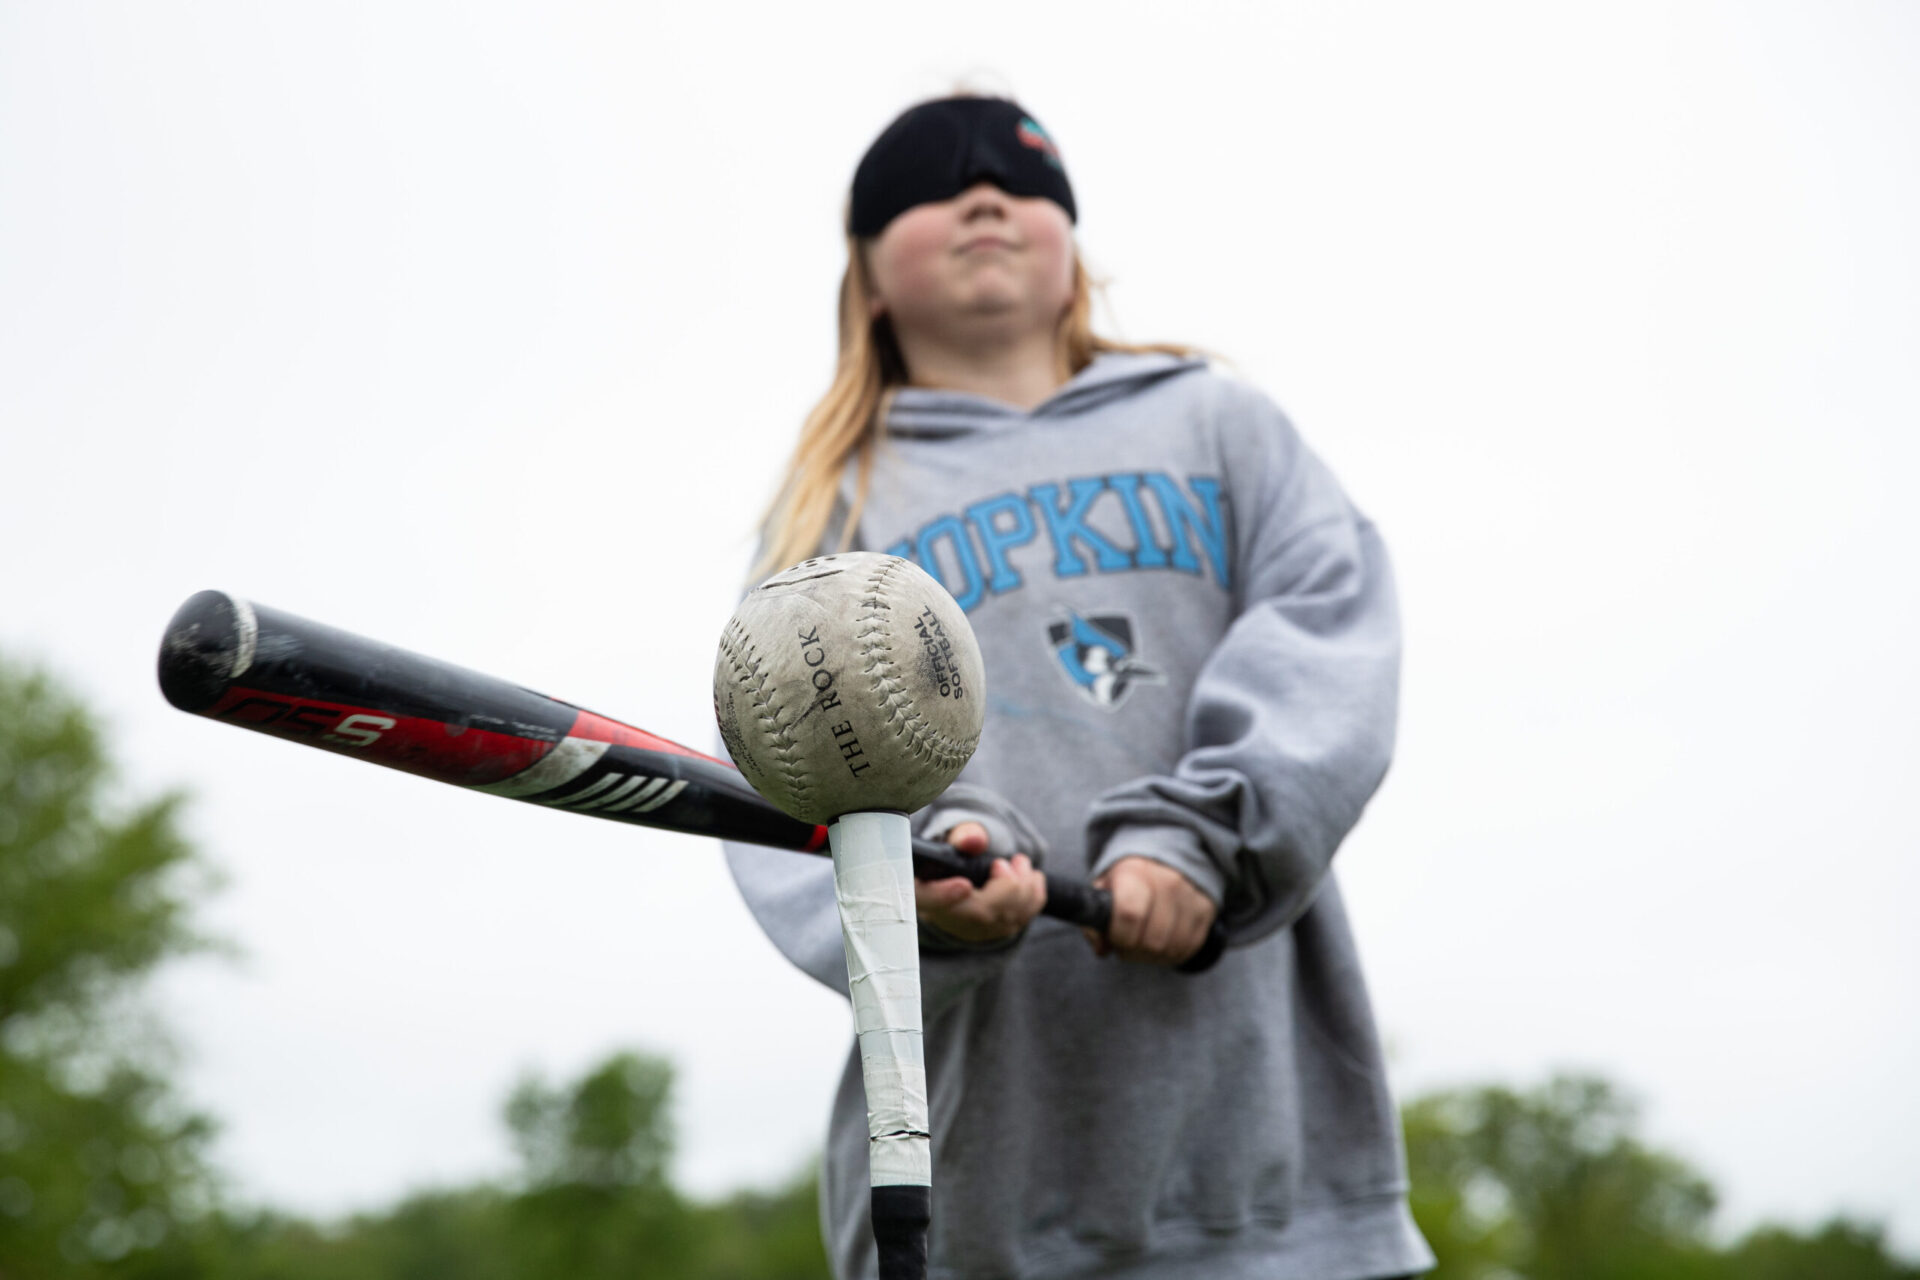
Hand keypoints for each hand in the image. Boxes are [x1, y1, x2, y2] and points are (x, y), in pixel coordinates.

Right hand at [914, 821, 1046, 942]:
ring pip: (1005, 917)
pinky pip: (1022, 917)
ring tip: (1020, 862)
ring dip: (1023, 885)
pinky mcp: (997, 933)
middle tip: (1008, 862)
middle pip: (979, 913)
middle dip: (1005, 884)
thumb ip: (963, 838)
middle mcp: (946, 918)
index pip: (926, 900)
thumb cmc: (955, 859)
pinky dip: (1033, 894)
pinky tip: (1030, 877)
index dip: (943, 896)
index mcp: (923, 892)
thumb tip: (975, 839)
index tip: (964, 885)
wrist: (964, 881)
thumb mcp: (954, 842)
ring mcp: (974, 931)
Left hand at [1085, 856, 1217, 965]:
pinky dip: (1171, 954)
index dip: (1119, 936)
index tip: (1114, 937)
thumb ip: (1095, 920)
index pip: (1129, 914)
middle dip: (1133, 951)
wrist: (1165, 859)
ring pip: (1171, 948)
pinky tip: (1160, 943)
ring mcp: (1191, 896)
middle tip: (1127, 944)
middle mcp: (1168, 881)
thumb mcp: (1103, 890)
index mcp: (1136, 872)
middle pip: (1152, 940)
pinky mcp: (1206, 911)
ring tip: (1142, 943)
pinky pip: (1188, 949)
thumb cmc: (1128, 881)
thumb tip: (1102, 949)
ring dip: (1152, 956)